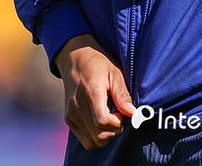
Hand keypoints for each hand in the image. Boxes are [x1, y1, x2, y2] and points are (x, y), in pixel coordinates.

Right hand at [55, 34, 135, 149]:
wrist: (75, 58)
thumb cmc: (98, 64)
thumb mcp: (114, 73)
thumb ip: (122, 95)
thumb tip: (133, 114)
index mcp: (91, 92)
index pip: (102, 121)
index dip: (117, 123)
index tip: (122, 114)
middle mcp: (77, 106)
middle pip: (98, 135)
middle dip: (114, 131)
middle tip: (119, 116)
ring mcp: (71, 115)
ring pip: (92, 142)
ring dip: (105, 135)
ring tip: (110, 118)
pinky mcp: (69, 119)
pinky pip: (85, 139)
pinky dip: (96, 135)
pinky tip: (101, 120)